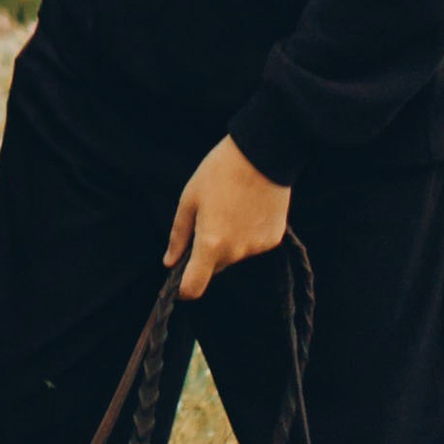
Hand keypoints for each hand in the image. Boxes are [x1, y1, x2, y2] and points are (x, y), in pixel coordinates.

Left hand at [166, 136, 290, 299]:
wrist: (263, 154)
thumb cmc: (219, 173)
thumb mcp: (189, 200)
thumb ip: (179, 236)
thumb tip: (169, 263)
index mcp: (211, 244)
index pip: (194, 287)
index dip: (184, 289)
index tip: (179, 279)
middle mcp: (236, 252)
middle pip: (214, 268)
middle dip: (206, 253)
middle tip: (205, 220)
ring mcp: (258, 247)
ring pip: (234, 255)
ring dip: (227, 242)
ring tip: (229, 208)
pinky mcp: (274, 239)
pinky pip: (252, 245)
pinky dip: (246, 234)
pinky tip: (247, 209)